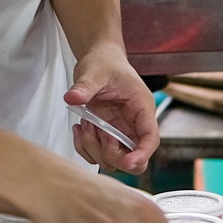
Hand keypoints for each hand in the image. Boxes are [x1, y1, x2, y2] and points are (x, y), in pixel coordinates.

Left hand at [66, 45, 159, 174]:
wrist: (99, 60)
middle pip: (135, 160)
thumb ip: (85, 86)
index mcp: (142, 107)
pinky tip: (80, 128)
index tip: (127, 162)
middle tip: (98, 134)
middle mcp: (134, 124)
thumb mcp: (95, 71)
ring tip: (85, 123)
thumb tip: (72, 98)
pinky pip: (98, 155)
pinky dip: (85, 148)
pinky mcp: (106, 135)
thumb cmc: (105, 63)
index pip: (150, 138)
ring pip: (114, 160)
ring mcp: (120, 132)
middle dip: (113, 155)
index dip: (142, 154)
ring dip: (94, 148)